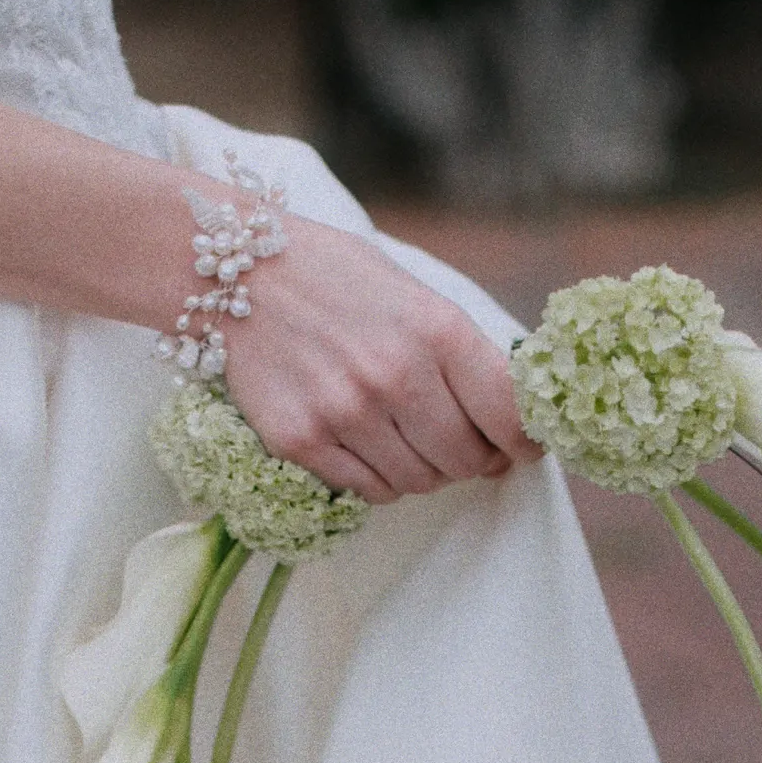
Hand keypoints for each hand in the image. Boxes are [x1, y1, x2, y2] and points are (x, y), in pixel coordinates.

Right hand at [221, 216, 539, 503]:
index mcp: (437, 329)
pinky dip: (377, 478)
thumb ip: (460, 353)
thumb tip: (508, 423)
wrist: (235, 272)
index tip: (523, 448)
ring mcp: (346, 414)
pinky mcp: (301, 442)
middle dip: (472, 460)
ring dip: (422, 470)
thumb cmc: (336, 280)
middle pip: (465, 461)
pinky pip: (367, 490)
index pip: (509, 414)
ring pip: (417, 483)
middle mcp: (395, 375)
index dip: (525, 441)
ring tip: (403, 434)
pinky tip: (365, 442)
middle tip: (459, 444)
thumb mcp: (413, 295)